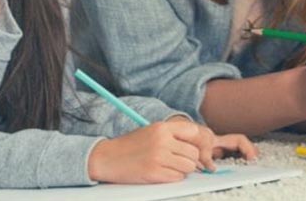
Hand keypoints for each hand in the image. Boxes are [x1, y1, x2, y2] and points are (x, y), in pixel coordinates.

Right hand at [87, 121, 254, 183]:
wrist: (108, 158)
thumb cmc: (131, 145)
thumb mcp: (151, 131)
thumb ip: (172, 134)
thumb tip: (197, 145)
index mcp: (161, 127)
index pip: (193, 131)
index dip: (194, 141)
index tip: (190, 147)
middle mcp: (162, 141)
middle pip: (193, 152)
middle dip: (189, 159)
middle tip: (178, 160)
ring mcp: (159, 158)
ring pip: (189, 167)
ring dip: (183, 169)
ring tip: (170, 166)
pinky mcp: (155, 174)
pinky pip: (178, 178)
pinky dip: (173, 177)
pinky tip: (162, 172)